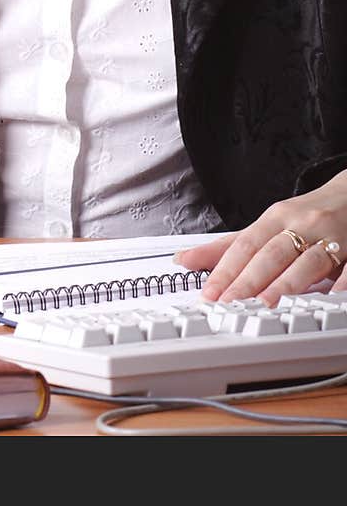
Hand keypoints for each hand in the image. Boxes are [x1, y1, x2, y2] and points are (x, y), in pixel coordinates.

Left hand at [174, 170, 346, 304]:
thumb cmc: (305, 215)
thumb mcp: (268, 224)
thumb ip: (229, 246)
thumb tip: (185, 259)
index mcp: (275, 218)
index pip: (245, 245)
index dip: (225, 269)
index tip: (209, 293)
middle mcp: (301, 224)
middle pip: (271, 253)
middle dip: (248, 279)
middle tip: (230, 302)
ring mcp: (330, 237)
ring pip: (307, 260)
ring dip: (287, 282)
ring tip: (268, 302)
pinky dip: (341, 282)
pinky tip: (330, 295)